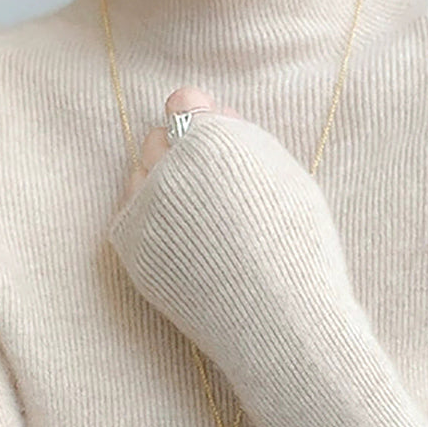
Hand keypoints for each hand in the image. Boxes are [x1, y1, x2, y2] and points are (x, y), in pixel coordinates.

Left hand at [106, 88, 362, 370]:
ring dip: (162, 190)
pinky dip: (153, 226)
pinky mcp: (131, 250)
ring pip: (140, 178)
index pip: (184, 102)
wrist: (281, 323)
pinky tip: (191, 249)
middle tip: (217, 197)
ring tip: (205, 226)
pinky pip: (134, 219)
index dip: (205, 125)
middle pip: (158, 140)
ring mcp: (143, 211)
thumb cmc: (296, 247)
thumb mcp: (284, 174)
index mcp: (210, 139)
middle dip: (181, 157)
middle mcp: (168, 168)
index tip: (222, 151)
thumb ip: (239, 136)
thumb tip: (201, 110)